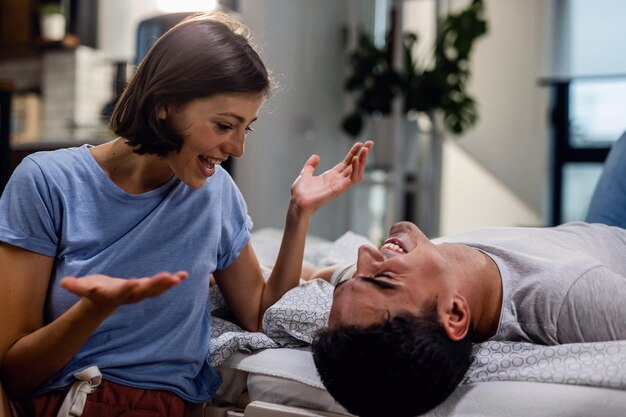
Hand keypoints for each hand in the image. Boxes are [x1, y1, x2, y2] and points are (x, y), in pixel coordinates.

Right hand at [60, 271, 187, 310]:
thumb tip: (64, 283)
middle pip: (143, 291)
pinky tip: (185, 275)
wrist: (104, 301)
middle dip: (155, 285)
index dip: (127, 288)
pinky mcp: (146, 289)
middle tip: (167, 277)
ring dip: (167, 284)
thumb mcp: (83, 288)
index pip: (120, 292)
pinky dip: (172, 280)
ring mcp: (139, 294)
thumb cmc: (93, 290)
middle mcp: (129, 296)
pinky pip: (162, 286)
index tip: (134, 282)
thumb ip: (76, 286)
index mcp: (113, 295)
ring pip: (155, 290)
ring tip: (179, 277)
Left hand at [291, 140, 372, 213]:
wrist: (298, 203)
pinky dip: (355, 169)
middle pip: (354, 165)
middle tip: (370, 143)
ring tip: (365, 149)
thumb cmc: (300, 193)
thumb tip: (316, 156)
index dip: (353, 153)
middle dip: (363, 154)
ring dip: (362, 160)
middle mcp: (337, 180)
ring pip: (357, 171)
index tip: (360, 144)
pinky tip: (356, 159)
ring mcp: (340, 185)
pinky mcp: (339, 189)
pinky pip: (352, 179)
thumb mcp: (305, 174)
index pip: (346, 163)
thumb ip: (310, 165)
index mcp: (331, 176)